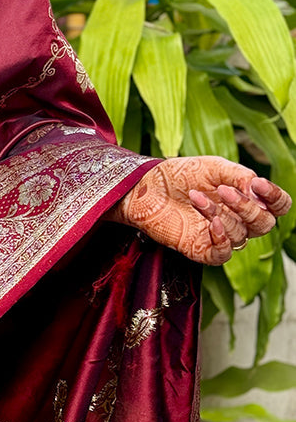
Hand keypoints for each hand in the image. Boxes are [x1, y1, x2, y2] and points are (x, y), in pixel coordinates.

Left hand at [109, 156, 290, 265]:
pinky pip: (223, 254)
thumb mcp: (213, 167)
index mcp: (245, 199)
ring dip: (220, 214)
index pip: (277, 207)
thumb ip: (239, 175)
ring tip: (196, 197)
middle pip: (265, 224)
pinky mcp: (201, 250)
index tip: (259, 184)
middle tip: (224, 191)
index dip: (276, 198)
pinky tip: (211, 223)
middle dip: (247, 207)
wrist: (145, 186)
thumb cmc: (179, 175)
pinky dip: (221, 240)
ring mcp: (220, 236)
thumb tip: (259, 190)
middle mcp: (237, 220)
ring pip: (240, 235)